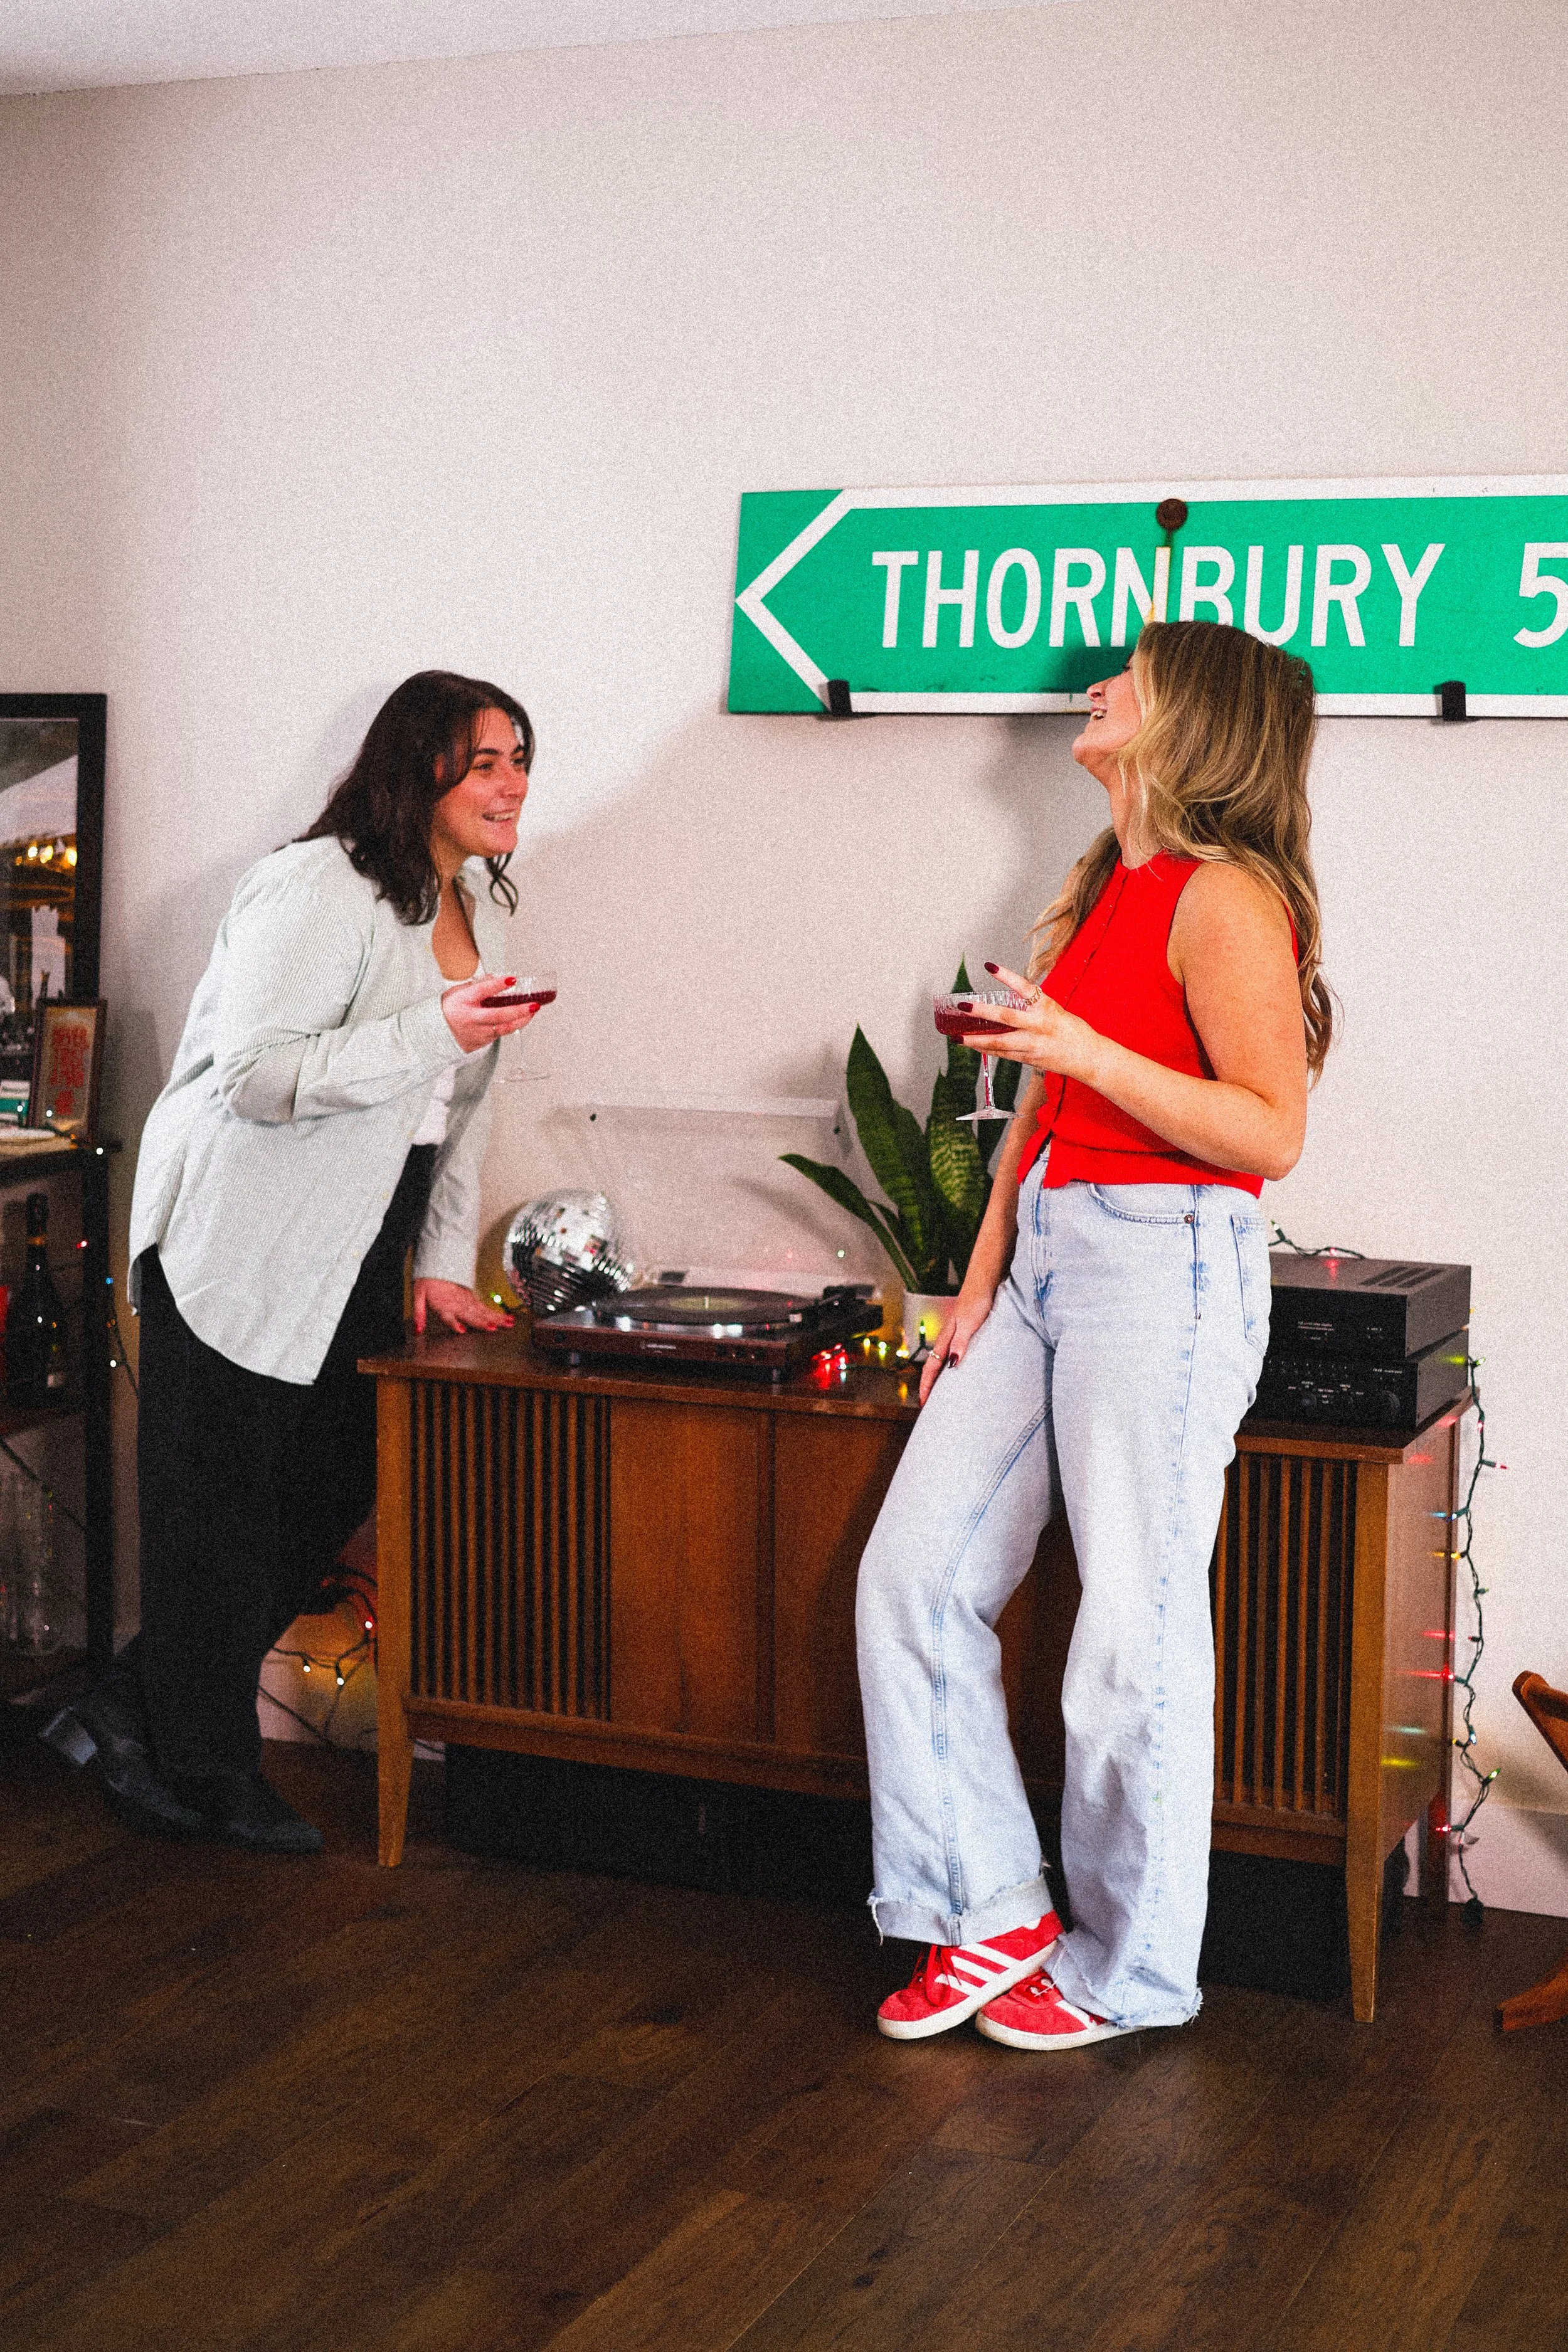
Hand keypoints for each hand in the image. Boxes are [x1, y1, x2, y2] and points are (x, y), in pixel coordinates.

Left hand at [413, 1279, 514, 1334]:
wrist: (437, 1262)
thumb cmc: (427, 1279)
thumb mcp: (417, 1294)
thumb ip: (419, 1313)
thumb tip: (417, 1330)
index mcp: (443, 1304)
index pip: (449, 1315)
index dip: (454, 1323)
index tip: (462, 1330)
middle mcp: (457, 1303)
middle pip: (472, 1314)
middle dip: (485, 1321)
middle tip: (496, 1327)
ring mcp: (467, 1300)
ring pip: (483, 1310)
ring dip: (496, 1317)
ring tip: (508, 1323)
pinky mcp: (472, 1296)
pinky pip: (485, 1306)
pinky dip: (496, 1312)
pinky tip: (504, 1318)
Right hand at [441, 974, 544, 1055]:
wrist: (435, 1034)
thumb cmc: (448, 1011)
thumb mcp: (457, 992)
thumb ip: (476, 985)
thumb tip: (495, 978)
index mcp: (463, 1001)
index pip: (482, 991)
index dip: (497, 985)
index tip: (511, 980)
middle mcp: (471, 1018)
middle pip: (498, 1015)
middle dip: (518, 1010)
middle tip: (533, 1004)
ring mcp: (478, 1032)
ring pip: (504, 1028)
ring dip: (521, 1019)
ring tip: (533, 1010)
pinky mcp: (483, 1042)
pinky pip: (500, 1034)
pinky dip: (512, 1025)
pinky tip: (521, 1019)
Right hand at [919, 1287, 995, 1403]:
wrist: (986, 1280)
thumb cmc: (978, 1299)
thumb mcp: (970, 1323)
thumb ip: (960, 1342)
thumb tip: (952, 1365)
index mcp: (946, 1338)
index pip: (931, 1367)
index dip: (927, 1386)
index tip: (924, 1404)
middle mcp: (949, 1338)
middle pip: (935, 1366)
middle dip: (931, 1385)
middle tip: (932, 1404)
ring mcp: (957, 1334)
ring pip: (944, 1360)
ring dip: (941, 1377)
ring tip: (944, 1392)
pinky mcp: (967, 1330)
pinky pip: (955, 1353)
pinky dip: (953, 1366)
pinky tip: (961, 1369)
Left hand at [968, 961, 1101, 1083]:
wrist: (1089, 1058)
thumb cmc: (1073, 1032)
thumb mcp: (1056, 1011)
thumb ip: (1033, 1007)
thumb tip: (1009, 1000)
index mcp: (1048, 1008)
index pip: (1025, 987)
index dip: (1006, 976)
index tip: (989, 966)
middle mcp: (1038, 1026)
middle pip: (1004, 1017)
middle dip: (980, 1011)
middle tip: (962, 1006)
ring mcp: (1032, 1044)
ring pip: (998, 1042)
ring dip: (975, 1039)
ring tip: (957, 1036)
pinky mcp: (1029, 1059)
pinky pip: (1003, 1054)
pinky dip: (987, 1049)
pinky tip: (974, 1046)